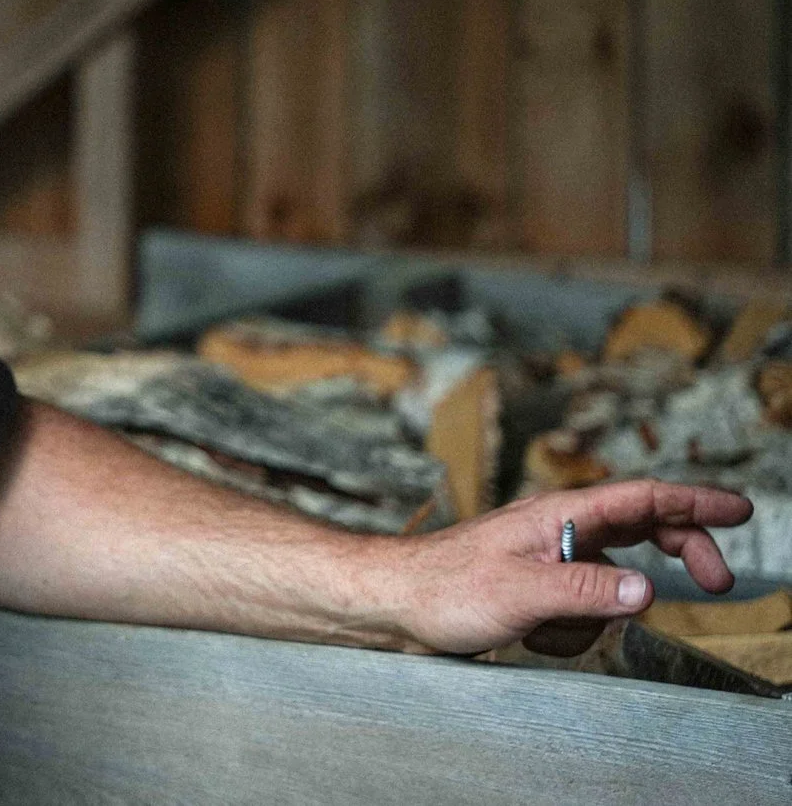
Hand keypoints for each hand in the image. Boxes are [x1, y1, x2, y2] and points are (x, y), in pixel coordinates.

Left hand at [384, 480, 751, 655]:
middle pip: (644, 531)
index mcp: (559, 515)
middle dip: (683, 554)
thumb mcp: (522, 591)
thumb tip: (648, 590)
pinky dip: (565, 633)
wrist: (393, 604)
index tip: (742, 508)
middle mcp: (559, 531)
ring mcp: (550, 560)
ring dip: (592, 617)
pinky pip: (580, 614)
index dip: (696, 501)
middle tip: (719, 584)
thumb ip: (588, 590)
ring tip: (542, 626)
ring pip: (612, 585)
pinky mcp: (539, 590)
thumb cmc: (443, 588)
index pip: (643, 499)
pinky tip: (526, 636)